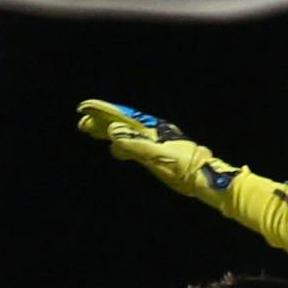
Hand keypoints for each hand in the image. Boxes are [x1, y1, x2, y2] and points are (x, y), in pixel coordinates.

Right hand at [77, 100, 214, 197]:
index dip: (102, 112)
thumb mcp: (157, 156)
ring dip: (108, 132)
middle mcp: (152, 132)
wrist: (205, 179)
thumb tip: (112, 131)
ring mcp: (154, 143)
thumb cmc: (184, 168)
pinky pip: (134, 146)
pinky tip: (116, 150)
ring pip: (126, 134)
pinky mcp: (157, 154)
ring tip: (91, 130)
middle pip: (122, 123)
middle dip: (101, 121)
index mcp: (151, 129)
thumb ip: (134, 144)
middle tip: (81, 121)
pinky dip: (121, 145)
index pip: (121, 116)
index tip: (84, 108)